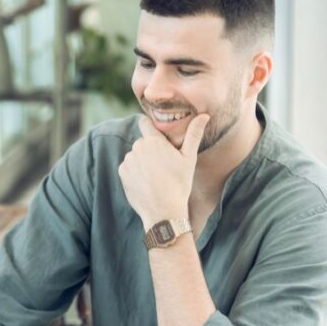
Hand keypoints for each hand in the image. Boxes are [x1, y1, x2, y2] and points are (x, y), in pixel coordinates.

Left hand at [118, 114, 209, 228]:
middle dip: (150, 150)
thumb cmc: (179, 184)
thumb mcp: (189, 158)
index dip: (148, 125)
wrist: (163, 210)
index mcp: (154, 141)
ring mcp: (128, 160)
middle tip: (163, 166)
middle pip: (143, 143)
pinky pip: (128, 167)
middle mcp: (138, 147)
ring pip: (135, 155)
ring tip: (155, 177)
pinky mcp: (122, 172)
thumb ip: (194, 134)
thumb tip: (204, 115)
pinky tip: (146, 182)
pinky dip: (134, 172)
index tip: (153, 131)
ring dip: (142, 162)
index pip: (144, 122)